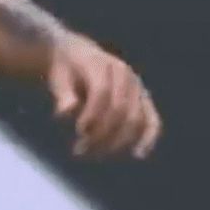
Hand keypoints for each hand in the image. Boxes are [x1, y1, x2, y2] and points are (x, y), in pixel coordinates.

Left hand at [47, 32, 160, 158]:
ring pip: (135, 118)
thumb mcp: (58, 77)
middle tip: (80, 149)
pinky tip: (139, 154)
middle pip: (119, 109)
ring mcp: (137, 87)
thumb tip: (64, 113)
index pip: (101, 92)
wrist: (79, 56)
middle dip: (101, 133)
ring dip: (117, 140)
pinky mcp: (144, 100)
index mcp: (101, 64)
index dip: (91, 115)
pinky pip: (151, 120)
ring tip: (94, 153)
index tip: (78, 131)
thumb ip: (62, 94)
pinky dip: (148, 137)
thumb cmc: (66, 70)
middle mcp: (124, 74)